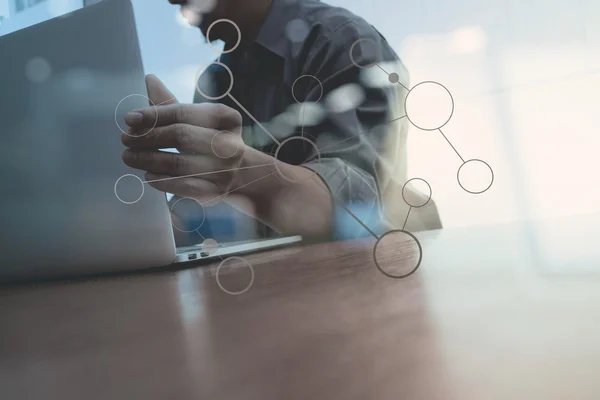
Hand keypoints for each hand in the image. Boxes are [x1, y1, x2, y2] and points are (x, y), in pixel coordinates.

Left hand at [121, 75, 244, 205]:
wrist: (237, 173)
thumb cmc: (209, 139)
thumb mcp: (196, 119)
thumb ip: (171, 103)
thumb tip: (149, 79)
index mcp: (227, 118)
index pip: (184, 113)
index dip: (154, 115)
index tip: (129, 119)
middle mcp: (230, 144)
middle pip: (181, 136)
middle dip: (148, 137)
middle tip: (125, 139)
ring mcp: (225, 170)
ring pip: (178, 163)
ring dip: (147, 159)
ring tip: (128, 156)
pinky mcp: (216, 191)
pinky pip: (182, 186)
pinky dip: (161, 180)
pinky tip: (147, 175)